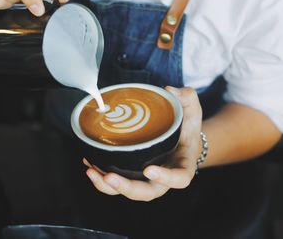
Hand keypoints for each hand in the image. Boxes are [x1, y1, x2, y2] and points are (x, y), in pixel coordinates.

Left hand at [84, 87, 203, 200]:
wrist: (181, 141)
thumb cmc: (187, 128)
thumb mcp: (192, 110)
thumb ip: (188, 97)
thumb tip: (169, 90)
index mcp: (183, 165)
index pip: (179, 179)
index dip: (165, 178)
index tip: (149, 170)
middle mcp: (164, 179)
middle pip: (147, 192)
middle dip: (127, 188)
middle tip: (110, 176)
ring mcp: (147, 180)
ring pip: (129, 191)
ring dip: (108, 186)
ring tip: (92, 172)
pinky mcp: (134, 175)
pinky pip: (118, 183)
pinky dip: (102, 178)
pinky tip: (89, 165)